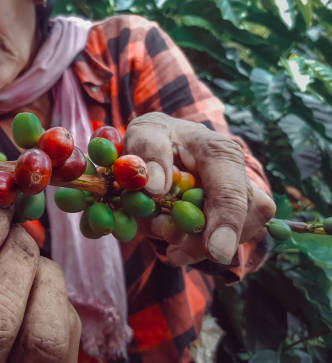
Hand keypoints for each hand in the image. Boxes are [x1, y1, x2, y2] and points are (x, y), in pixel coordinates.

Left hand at [123, 112, 275, 265]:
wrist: (166, 145)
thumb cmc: (156, 137)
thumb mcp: (144, 133)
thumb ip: (148, 153)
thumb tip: (155, 185)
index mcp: (219, 152)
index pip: (230, 192)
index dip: (226, 223)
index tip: (216, 252)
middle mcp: (239, 178)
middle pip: (236, 222)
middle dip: (196, 236)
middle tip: (158, 227)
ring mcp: (240, 202)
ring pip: (227, 239)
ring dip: (189, 242)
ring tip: (157, 223)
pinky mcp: (229, 222)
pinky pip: (214, 247)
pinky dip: (189, 251)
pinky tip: (171, 247)